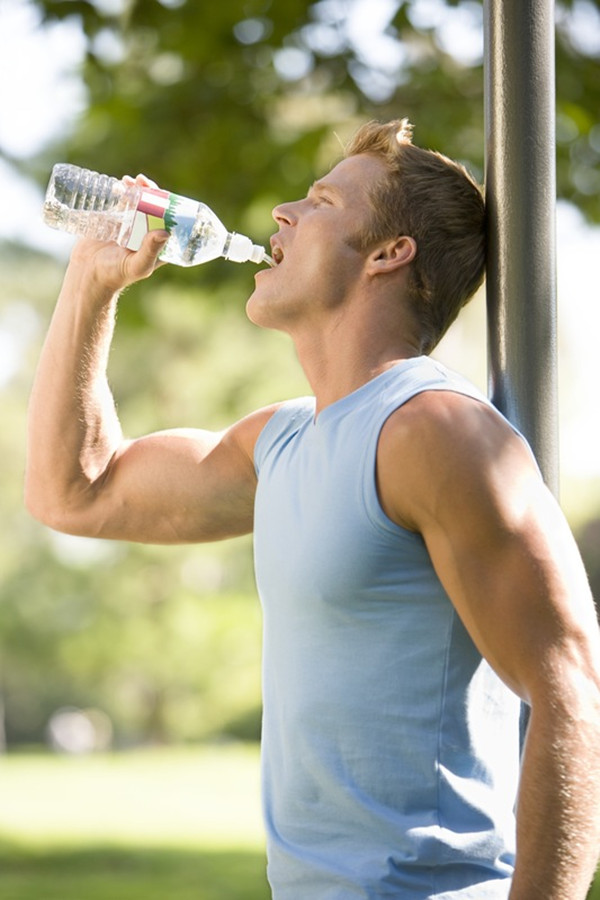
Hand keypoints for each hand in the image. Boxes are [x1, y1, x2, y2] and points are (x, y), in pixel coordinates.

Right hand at [69, 172, 169, 296]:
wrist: (88, 273)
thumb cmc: (116, 274)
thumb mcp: (137, 265)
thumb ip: (150, 251)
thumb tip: (165, 232)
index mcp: (159, 244)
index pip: (169, 220)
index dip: (168, 204)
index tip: (162, 192)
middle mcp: (147, 232)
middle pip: (155, 206)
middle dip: (151, 191)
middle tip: (143, 181)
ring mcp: (131, 225)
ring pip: (139, 201)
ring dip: (138, 188)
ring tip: (130, 181)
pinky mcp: (115, 220)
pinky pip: (122, 202)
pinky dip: (123, 190)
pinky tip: (120, 184)